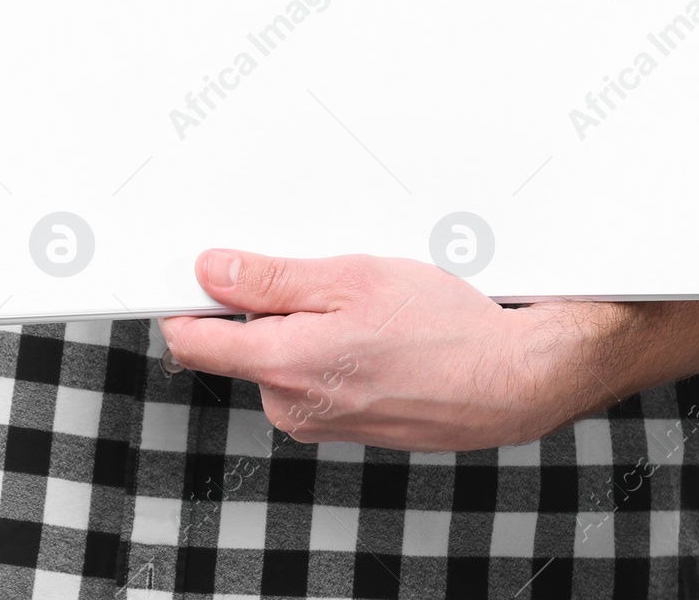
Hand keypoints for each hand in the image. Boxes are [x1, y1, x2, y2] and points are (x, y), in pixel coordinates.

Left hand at [157, 250, 630, 452]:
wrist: (510, 381)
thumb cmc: (446, 329)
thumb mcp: (353, 280)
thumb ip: (272, 281)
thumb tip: (211, 272)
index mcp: (284, 367)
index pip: (194, 341)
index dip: (189, 300)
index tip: (194, 273)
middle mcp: (291, 406)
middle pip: (243, 342)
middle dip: (272, 306)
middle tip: (329, 281)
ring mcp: (317, 422)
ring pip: (280, 357)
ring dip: (307, 328)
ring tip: (365, 310)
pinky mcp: (341, 426)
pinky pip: (311, 378)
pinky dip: (331, 351)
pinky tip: (378, 336)